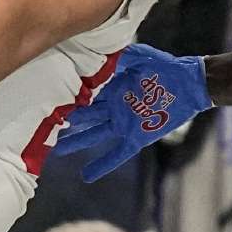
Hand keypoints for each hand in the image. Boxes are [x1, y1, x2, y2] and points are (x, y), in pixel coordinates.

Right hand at [55, 44, 211, 181]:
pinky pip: (117, 154)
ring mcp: (123, 123)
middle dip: (64, 120)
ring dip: (76, 142)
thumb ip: (124, 56)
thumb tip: (102, 56)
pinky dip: (103, 164)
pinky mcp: (136, 137)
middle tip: (40, 125)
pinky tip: (87, 175)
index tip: (45, 96)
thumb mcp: (144, 57)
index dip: (67, 96)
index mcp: (112, 87)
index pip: (84, 93)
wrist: (190, 84)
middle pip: (83, 116)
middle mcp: (113, 106)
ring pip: (94, 134)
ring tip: (55, 150)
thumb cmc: (168, 67)